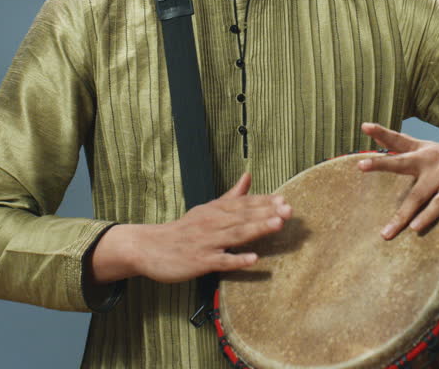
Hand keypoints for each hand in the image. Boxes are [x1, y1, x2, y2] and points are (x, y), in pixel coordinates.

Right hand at [90, 172, 291, 283]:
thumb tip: (248, 176)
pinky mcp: (200, 261)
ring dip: (257, 229)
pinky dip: (237, 260)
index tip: (285, 199)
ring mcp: (207, 242)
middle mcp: (212, 223)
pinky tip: (253, 259)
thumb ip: (231, 195)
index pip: (243, 204)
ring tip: (277, 225)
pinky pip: (221, 261)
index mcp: (215, 210)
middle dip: (267, 212)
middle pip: (243, 216)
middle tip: (289, 210)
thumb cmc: (183, 230)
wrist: (149, 247)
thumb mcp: (206, 209)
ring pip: (235, 235)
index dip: (265, 201)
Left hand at [357, 122, 438, 239]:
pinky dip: (427, 216)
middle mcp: (431, 157)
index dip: (382, 132)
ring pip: (418, 194)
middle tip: (361, 165)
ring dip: (402, 215)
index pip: (400, 140)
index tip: (364, 125)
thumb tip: (388, 169)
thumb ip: (416, 160)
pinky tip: (416, 227)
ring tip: (388, 231)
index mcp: (424, 150)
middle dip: (380, 163)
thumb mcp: (437, 156)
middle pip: (401, 161)